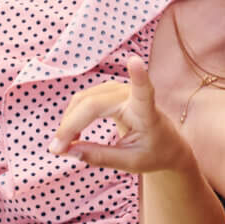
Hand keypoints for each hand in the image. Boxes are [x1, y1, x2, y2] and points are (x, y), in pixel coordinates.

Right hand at [49, 60, 191, 174]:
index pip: (143, 91)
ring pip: (82, 100)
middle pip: (92, 104)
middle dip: (70, 125)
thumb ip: (100, 157)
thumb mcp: (130, 163)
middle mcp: (131, 95)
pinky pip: (82, 100)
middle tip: (57, 150)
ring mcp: (118, 90)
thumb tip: (67, 151)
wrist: (167, 144)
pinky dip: (72, 117)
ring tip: (65, 147)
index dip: (138, 76)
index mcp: (146, 112)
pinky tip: (72, 136)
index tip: (135, 60)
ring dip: (69, 121)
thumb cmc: (154, 153)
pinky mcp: (108, 92)